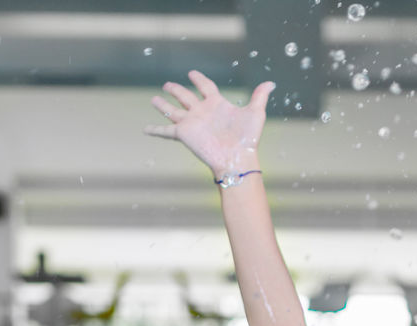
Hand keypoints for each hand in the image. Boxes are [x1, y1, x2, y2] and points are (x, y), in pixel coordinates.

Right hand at [145, 71, 272, 179]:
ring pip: (172, 111)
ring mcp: (191, 123)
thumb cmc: (247, 139)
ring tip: (153, 99)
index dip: (199, 79)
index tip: (193, 74)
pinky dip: (154, 130)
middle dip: (176, 90)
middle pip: (185, 97)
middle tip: (167, 84)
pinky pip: (165, 131)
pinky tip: (144, 129)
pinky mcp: (184, 134)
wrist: (237, 159)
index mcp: (217, 105)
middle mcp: (202, 112)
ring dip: (162, 105)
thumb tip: (271, 83)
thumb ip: (260, 97)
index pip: (206, 87)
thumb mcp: (255, 114)